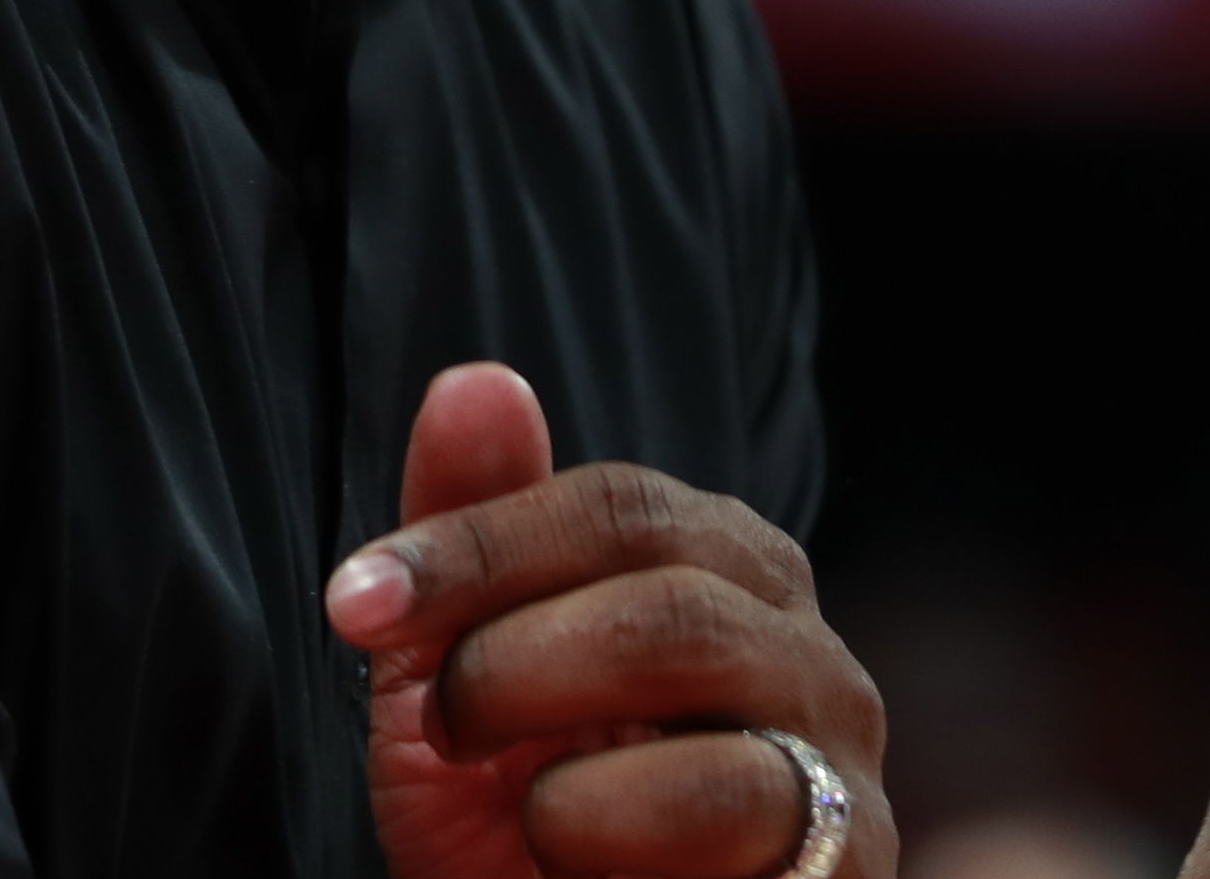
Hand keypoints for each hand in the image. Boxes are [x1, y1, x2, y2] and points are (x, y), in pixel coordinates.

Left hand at [326, 362, 894, 878]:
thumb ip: (472, 528)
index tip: (356, 599)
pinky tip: (573, 872)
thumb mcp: (464, 675)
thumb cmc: (531, 819)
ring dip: (561, 776)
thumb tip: (476, 380)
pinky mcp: (853, 865)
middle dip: (510, 662)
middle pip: (666, 597)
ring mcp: (842, 763)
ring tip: (523, 816)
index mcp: (727, 567)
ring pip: (707, 714)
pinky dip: (610, 839)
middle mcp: (807, 648)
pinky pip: (730, 817)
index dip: (477, 542)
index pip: (618, 505)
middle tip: (444, 729)